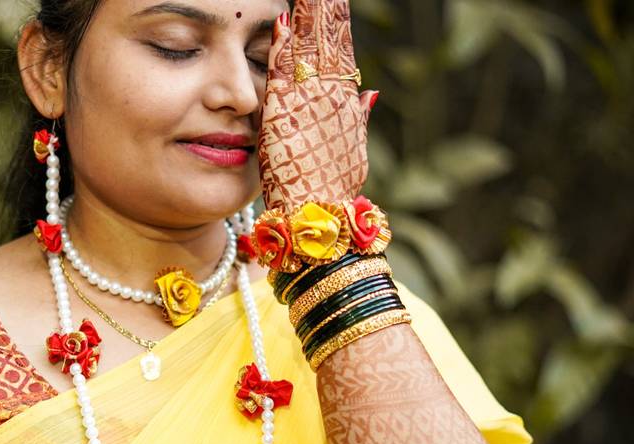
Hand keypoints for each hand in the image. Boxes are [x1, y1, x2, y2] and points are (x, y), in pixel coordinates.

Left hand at [258, 1, 377, 210]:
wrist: (318, 212)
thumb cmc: (331, 186)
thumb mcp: (351, 147)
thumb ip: (359, 115)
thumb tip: (371, 91)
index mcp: (345, 101)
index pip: (341, 52)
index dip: (337, 25)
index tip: (334, 2)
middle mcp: (330, 97)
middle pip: (327, 43)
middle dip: (324, 14)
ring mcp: (307, 103)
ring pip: (308, 50)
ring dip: (308, 21)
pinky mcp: (282, 114)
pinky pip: (281, 73)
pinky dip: (282, 48)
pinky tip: (281, 24)